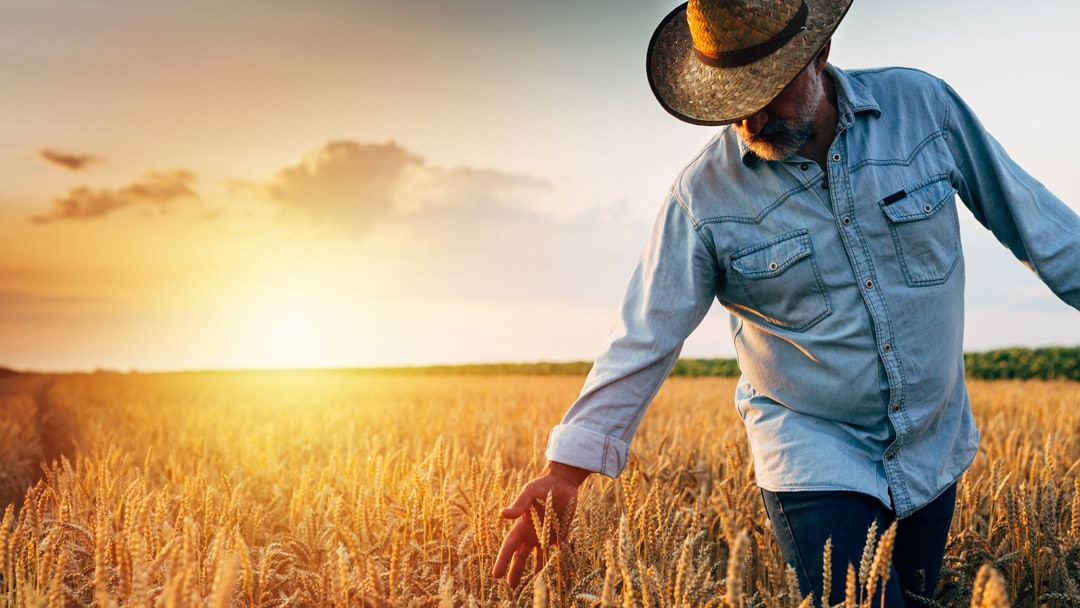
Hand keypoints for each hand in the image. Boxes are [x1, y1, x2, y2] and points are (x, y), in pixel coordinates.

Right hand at [491, 461, 589, 586]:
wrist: (563, 481)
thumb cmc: (543, 484)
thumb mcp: (529, 492)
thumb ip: (519, 504)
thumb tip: (503, 514)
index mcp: (521, 525)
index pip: (509, 547)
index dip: (502, 560)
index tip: (496, 575)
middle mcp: (532, 532)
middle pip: (521, 556)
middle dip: (516, 571)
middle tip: (512, 588)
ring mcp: (546, 534)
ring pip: (539, 557)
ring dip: (537, 569)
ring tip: (537, 584)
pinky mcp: (560, 533)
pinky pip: (558, 550)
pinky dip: (558, 559)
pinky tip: (559, 569)